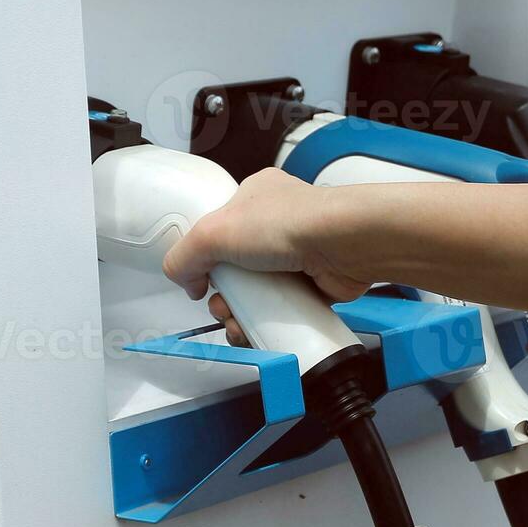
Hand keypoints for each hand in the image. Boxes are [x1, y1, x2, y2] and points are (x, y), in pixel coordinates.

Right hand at [162, 168, 374, 344]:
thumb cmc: (292, 223)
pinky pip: (280, 308)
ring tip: (238, 322)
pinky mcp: (311, 284)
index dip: (204, 260)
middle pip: (233, 268)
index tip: (199, 281)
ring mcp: (294, 255)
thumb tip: (182, 279)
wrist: (345, 245)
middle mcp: (275, 224)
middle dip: (221, 295)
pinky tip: (259, 329)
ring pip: (255, 292)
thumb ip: (184, 255)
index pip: (217, 230)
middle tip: (222, 306)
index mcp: (253, 198)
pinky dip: (267, 322)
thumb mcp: (215, 231)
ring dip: (239, 313)